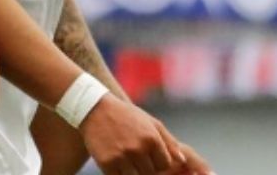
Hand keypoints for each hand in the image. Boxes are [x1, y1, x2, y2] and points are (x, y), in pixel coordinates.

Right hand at [80, 96, 212, 174]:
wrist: (94, 108)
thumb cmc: (126, 116)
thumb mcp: (150, 123)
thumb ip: (169, 142)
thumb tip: (182, 161)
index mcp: (151, 138)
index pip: (165, 165)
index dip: (158, 162)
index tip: (149, 155)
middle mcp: (138, 148)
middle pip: (152, 173)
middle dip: (146, 168)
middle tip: (136, 156)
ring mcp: (122, 157)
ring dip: (133, 172)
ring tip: (127, 159)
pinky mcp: (107, 163)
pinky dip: (120, 173)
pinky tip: (117, 162)